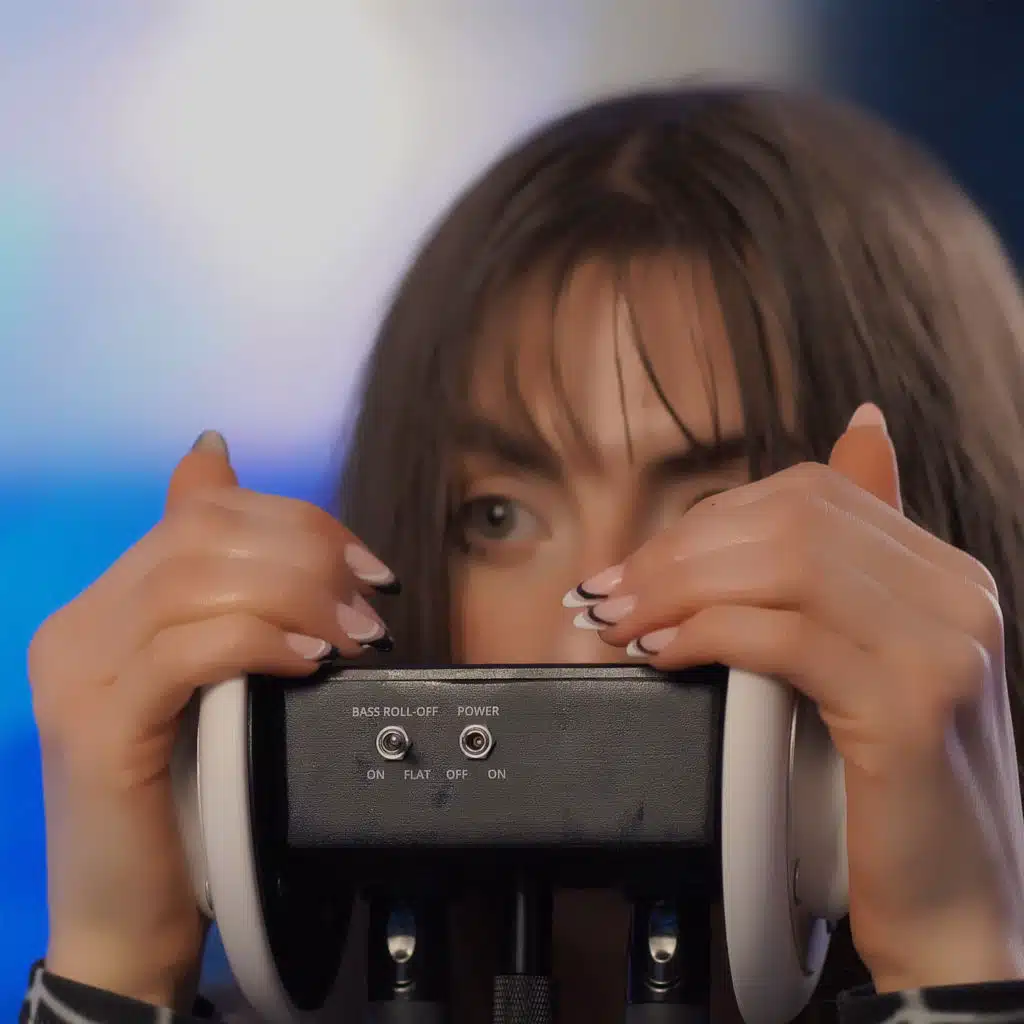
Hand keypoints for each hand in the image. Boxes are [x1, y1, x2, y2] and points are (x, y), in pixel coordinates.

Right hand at [30, 431, 396, 1008]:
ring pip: (194, 581)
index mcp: (109, 603)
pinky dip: (260, 642)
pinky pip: (187, 649)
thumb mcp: (218, 678)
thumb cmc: (190, 795)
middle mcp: (80, 622)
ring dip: (297, 597)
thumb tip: (218, 460)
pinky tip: (311, 663)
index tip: (365, 563)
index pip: (199, 512)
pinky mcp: (96, 726)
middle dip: (306, 554)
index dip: (294, 520)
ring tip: (356, 636)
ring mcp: (78, 671)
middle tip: (372, 601)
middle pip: (199, 534)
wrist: (129, 918)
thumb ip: (228, 595)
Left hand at [568, 405, 1023, 990]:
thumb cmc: (888, 796)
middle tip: (610, 592)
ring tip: (620, 622)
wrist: (954, 916)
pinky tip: (663, 654)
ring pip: (783, 563)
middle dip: (679, 549)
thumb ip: (833, 584)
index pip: (810, 495)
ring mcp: (942, 645)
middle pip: (791, 519)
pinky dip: (707, 634)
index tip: (639, 562)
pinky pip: (783, 637)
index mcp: (945, 573)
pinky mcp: (911, 707)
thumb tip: (848, 441)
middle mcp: (957, 593)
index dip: (710, 519)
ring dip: (677, 586)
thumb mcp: (863, 668)